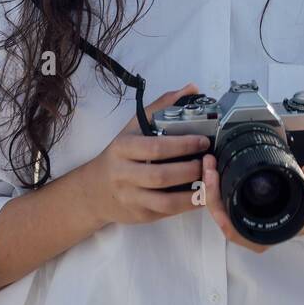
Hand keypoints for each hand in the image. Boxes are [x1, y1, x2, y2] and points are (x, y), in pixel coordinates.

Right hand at [76, 83, 210, 228]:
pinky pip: (167, 213)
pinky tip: (202, 195)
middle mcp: (123, 174)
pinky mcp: (140, 216)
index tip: (203, 141)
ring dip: (192, 193)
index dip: (182, 145)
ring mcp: (131, 198)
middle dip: (190, 170)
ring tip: (209, 181)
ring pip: (165, 201)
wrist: (93, 191)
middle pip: (161, 176)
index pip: (155, 148)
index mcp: (122, 149)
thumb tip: (191, 89)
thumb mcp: (133, 128)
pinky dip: (188, 205)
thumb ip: (161, 107)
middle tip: (209, 162)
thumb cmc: (119, 155)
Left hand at [201, 155, 303, 249]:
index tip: (215, 179)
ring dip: (214, 193)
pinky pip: (234, 208)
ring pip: (227, 216)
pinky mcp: (262, 212)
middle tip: (209, 164)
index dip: (221, 207)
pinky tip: (220, 172)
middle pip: (226, 222)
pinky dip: (223, 192)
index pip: (240, 228)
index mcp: (282, 225)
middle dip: (211, 195)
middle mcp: (269, 228)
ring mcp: (264, 222)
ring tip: (211, 164)